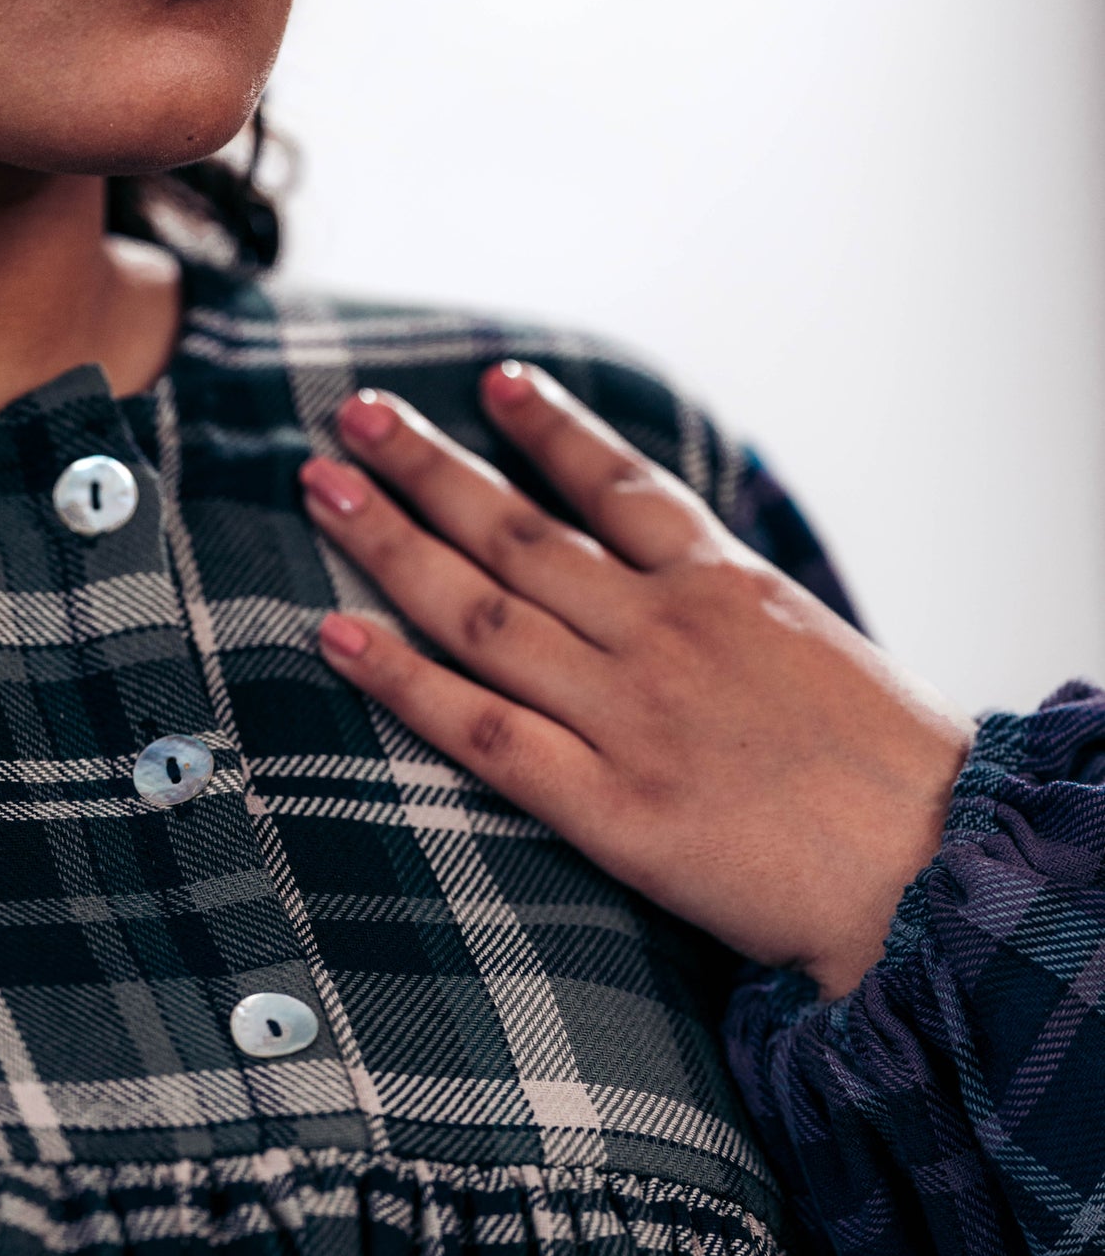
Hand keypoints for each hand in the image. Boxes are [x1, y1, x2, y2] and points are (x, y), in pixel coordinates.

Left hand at [300, 364, 976, 1000]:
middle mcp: (665, 633)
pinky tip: (339, 636)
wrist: (931, 870)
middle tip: (353, 418)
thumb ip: (739, 614)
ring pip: (483, 611)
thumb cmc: (892, 773)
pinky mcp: (611, 806)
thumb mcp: (821, 653)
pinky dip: (406, 682)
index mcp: (728, 588)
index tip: (490, 385)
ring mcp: (630, 715)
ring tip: (323, 489)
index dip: (547, 431)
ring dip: (393, 544)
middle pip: (520, 531)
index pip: (617, 485)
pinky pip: (485, 731)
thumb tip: (682, 583)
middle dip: (428, 468)